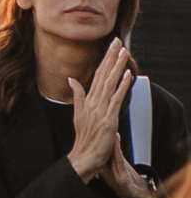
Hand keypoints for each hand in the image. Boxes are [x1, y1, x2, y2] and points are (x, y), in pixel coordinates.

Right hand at [69, 39, 134, 184]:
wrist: (84, 156)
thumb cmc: (84, 139)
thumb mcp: (78, 114)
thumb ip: (77, 95)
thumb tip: (71, 80)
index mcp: (87, 101)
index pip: (97, 75)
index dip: (105, 60)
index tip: (111, 46)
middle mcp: (93, 103)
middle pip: (103, 75)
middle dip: (111, 57)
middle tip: (117, 41)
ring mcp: (100, 110)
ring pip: (110, 84)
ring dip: (117, 67)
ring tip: (124, 52)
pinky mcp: (109, 118)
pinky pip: (116, 99)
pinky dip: (122, 86)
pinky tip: (127, 75)